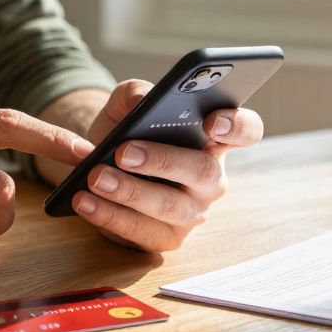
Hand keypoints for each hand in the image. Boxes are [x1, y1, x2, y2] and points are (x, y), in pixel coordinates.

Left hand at [73, 80, 264, 252]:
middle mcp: (211, 177)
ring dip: (131, 192)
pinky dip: (110, 216)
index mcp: (213, 138)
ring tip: (96, 177)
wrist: (98, 164)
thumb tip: (143, 99)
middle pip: (203, 171)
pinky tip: (85, 201)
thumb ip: (134, 93)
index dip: (237, 126)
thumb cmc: (125, 131)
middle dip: (163, 161)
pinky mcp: (167, 238)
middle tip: (124, 152)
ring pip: (171, 206)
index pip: (246, 130)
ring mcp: (193, 211)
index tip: (212, 121)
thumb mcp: (125, 105)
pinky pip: (142, 232)